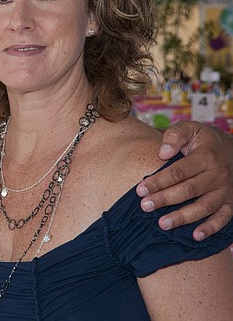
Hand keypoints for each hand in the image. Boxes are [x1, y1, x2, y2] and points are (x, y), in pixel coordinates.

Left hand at [136, 120, 232, 240]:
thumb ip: (174, 135)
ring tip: (163, 224)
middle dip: (165, 200)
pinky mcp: (231, 202)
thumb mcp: (190, 128)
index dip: (158, 181)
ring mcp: (225, 190)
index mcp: (205, 157)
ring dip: (183, 217)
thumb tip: (163, 152)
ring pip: (204, 207)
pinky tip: (196, 236)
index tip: (140, 190)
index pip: (178, 172)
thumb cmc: (203, 139)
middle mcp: (217, 175)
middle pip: (188, 190)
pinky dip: (211, 228)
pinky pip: (224, 218)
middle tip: (145, 207)